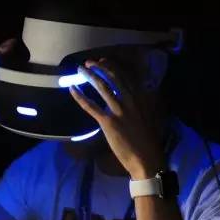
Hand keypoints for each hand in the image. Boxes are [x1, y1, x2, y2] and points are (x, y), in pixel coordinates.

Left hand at [69, 58, 165, 178]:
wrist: (146, 159)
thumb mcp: (146, 116)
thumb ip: (137, 104)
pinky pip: (91, 106)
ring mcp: (119, 111)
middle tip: (88, 62)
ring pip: (102, 88)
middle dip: (99, 67)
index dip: (112, 67)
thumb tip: (127, 97)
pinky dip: (80, 97)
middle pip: (113, 78)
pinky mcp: (108, 122)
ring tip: (80, 70)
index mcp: (140, 99)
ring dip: (90, 76)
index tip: (102, 61)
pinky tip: (72, 89)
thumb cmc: (146, 141)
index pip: (125, 76)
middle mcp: (130, 101)